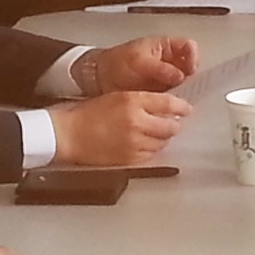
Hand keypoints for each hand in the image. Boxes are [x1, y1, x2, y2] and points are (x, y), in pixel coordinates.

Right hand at [49, 90, 189, 166]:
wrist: (68, 134)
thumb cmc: (88, 113)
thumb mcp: (116, 96)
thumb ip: (141, 100)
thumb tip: (165, 107)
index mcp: (133, 101)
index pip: (168, 103)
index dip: (182, 107)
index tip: (187, 109)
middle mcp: (137, 121)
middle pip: (171, 126)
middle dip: (174, 124)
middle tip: (172, 122)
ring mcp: (134, 142)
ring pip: (163, 142)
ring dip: (163, 137)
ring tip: (155, 133)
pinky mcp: (130, 159)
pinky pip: (151, 154)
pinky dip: (151, 149)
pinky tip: (144, 143)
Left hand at [90, 35, 194, 92]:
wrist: (99, 79)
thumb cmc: (116, 62)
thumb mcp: (138, 61)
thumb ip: (160, 68)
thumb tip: (180, 76)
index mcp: (166, 47)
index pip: (189, 47)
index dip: (192, 57)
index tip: (189, 70)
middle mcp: (171, 62)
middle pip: (192, 67)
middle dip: (191, 78)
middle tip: (186, 88)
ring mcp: (167, 79)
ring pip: (186, 84)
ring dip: (184, 92)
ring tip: (178, 99)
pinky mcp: (162, 94)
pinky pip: (175, 98)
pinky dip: (175, 102)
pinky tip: (171, 107)